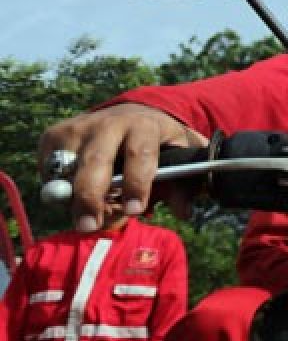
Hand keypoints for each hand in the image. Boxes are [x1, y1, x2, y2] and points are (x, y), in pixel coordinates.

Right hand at [38, 104, 207, 230]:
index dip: (137, 184)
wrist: (134, 115)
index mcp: (145, 126)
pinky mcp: (55, 135)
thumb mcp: (181, 160)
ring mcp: (78, 127)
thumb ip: (182, 187)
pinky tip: (79, 191)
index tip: (135, 210)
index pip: (140, 155)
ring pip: (67, 169)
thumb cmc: (161, 145)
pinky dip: (60, 188)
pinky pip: (50, 170)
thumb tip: (184, 213)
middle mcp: (109, 123)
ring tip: (86, 215)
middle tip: (89, 226)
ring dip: (72, 198)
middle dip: (91, 197)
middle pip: (95, 161)